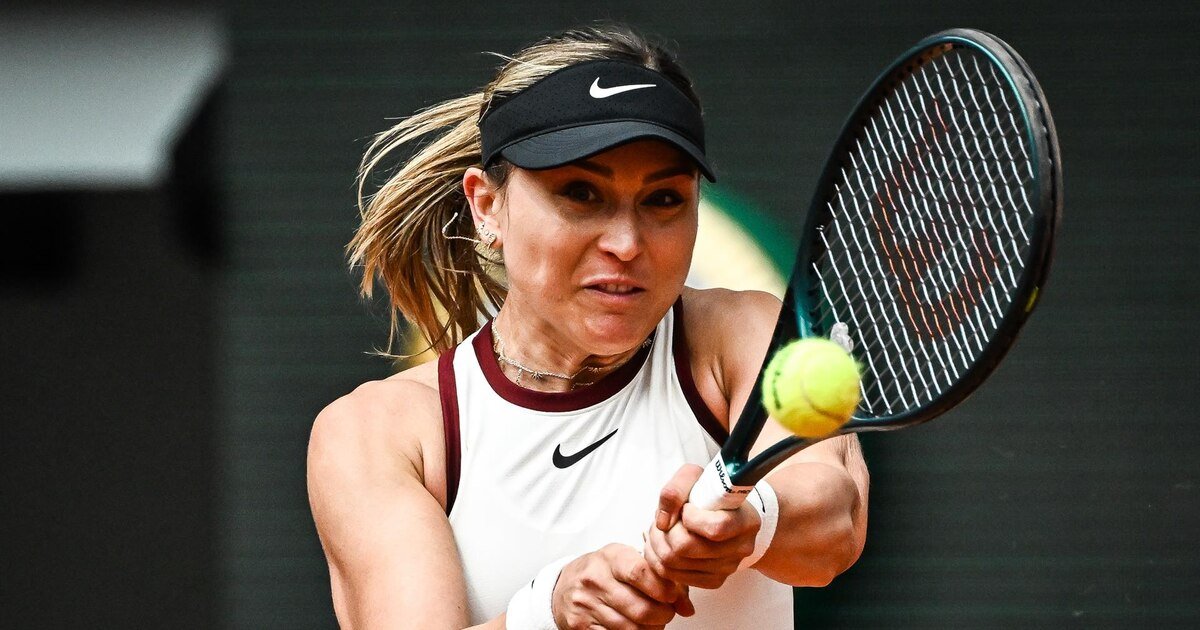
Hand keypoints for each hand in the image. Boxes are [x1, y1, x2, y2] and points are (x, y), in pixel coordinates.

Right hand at [552, 543, 692, 628]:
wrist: (564, 585)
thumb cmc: (602, 570)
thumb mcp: (627, 562)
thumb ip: (658, 578)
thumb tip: (686, 607)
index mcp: (610, 557)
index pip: (640, 572)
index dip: (663, 588)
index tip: (672, 595)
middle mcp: (595, 580)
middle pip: (640, 608)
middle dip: (663, 615)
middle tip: (667, 612)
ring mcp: (586, 604)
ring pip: (631, 628)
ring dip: (651, 628)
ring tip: (653, 620)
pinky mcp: (581, 626)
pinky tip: (636, 627)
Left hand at [642, 464, 760, 588]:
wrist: (725, 516)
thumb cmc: (710, 495)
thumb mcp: (696, 478)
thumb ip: (676, 489)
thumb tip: (663, 522)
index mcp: (745, 520)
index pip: (716, 528)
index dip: (691, 518)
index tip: (686, 507)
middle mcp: (741, 548)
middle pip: (687, 548)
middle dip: (665, 531)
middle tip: (665, 521)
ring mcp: (728, 568)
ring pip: (674, 564)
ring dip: (657, 544)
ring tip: (661, 531)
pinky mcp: (714, 581)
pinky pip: (674, 576)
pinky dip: (659, 560)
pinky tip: (663, 545)